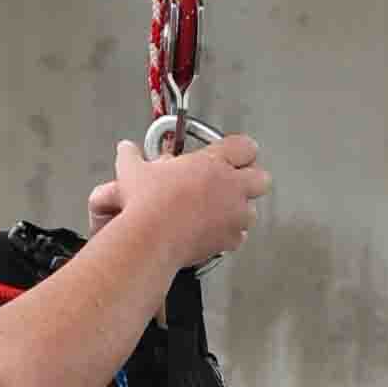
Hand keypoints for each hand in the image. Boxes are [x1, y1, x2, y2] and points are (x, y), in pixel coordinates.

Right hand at [84, 121, 270, 270]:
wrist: (151, 239)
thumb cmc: (147, 204)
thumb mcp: (133, 171)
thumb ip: (132, 156)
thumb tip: (126, 149)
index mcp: (213, 162)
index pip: (245, 147)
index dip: (240, 151)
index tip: (231, 156)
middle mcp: (231, 187)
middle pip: (262, 178)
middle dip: (251, 180)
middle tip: (233, 183)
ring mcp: (234, 214)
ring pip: (253, 210)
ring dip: (240, 209)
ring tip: (220, 210)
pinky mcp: (230, 239)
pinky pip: (240, 235)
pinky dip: (229, 234)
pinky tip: (212, 231)